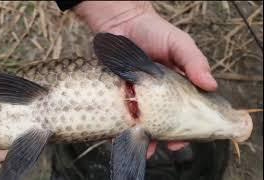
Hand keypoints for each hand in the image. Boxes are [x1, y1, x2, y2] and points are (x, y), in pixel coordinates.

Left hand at [75, 2, 216, 155]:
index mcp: (176, 84)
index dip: (189, 125)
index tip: (188, 137)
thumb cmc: (153, 31)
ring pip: (143, 120)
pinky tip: (123, 134)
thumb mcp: (179, 44)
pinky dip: (123, 125)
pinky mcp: (119, 93)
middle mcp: (157, 93)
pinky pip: (122, 112)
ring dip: (145, 136)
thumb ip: (194, 62)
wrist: (121, 22)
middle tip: (169, 145)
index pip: (186, 109)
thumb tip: (211, 85)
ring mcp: (138, 94)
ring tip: (146, 145)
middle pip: (164, 120)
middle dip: (168, 136)